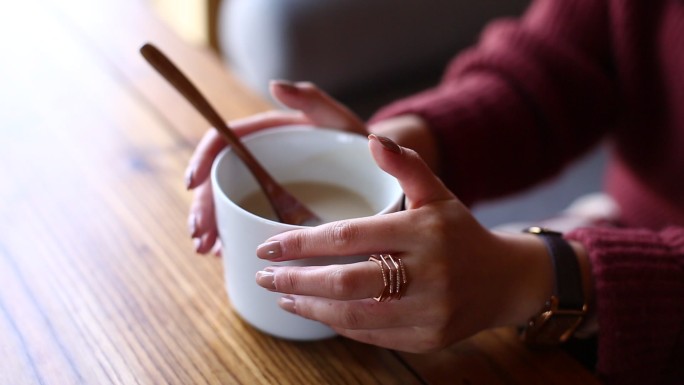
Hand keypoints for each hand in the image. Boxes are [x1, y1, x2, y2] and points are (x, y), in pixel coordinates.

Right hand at [186, 81, 366, 253]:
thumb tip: (275, 85)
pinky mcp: (274, 208)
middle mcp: (260, 160)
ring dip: (213, 227)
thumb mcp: (337, 120)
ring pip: (228, 204)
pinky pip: (247, 220)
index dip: (203, 159)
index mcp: (268, 135)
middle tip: (201, 236)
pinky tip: (226, 253)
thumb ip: (311, 101)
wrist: (376, 170)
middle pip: (220, 180)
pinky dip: (233, 236)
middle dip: (204, 207)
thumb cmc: (355, 142)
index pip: (224, 140)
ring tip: (208, 249)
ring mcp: (265, 186)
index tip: (192, 184)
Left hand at [254, 135, 553, 352]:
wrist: (504, 282)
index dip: (302, 243)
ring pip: (354, 315)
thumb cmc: (460, 232)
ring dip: (310, 307)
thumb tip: (371, 140)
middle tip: (264, 275)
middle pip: (347, 282)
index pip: (350, 237)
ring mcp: (429, 311)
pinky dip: (338, 324)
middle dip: (296, 280)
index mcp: (425, 231)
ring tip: (281, 295)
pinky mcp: (427, 339)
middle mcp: (429, 273)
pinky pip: (371, 334)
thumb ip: (405, 165)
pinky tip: (317, 311)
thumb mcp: (437, 193)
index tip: (267, 246)